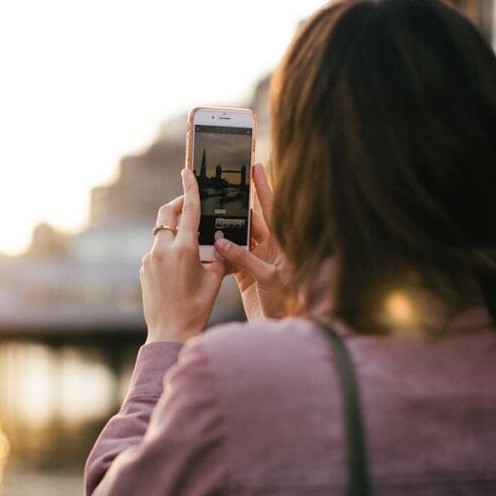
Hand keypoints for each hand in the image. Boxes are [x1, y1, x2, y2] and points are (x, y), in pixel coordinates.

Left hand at [140, 169, 227, 342]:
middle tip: (189, 204)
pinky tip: (180, 266)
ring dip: (175, 232)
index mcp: (184, 250)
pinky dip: (168, 250)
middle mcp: (163, 250)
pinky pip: (157, 251)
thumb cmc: (197, 307)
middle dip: (177, 205)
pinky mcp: (144, 269)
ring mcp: (150, 259)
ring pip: (162, 234)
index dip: (190, 189)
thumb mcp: (215, 279)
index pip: (189, 211)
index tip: (188, 172)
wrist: (169, 331)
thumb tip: (221, 242)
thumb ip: (218, 255)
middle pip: (166, 215)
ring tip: (191, 244)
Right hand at [214, 162, 288, 319]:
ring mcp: (259, 261)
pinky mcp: (247, 275)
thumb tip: (221, 242)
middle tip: (222, 190)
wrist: (281, 330)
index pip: (274, 209)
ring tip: (210, 218)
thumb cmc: (287, 304)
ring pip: (239, 240)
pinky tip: (209, 248)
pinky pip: (231, 259)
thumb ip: (245, 259)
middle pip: (252, 222)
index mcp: (283, 244)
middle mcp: (272, 249)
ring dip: (225, 232)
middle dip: (237, 208)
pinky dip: (220, 254)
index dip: (264, 187)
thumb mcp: (268, 278)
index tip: (255, 166)